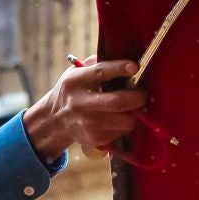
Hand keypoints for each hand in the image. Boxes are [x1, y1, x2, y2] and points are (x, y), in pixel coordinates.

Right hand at [22, 57, 145, 159]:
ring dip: (134, 113)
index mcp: (75, 81)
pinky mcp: (95, 139)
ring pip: (124, 121)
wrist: (56, 120)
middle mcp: (80, 104)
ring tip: (131, 107)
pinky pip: (121, 132)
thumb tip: (123, 60)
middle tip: (142, 94)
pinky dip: (125, 124)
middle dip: (137, 97)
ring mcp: (88, 124)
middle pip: (117, 102)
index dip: (119, 69)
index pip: (100, 73)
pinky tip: (118, 118)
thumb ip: (96, 64)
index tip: (135, 67)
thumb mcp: (77, 72)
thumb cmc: (74, 90)